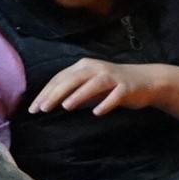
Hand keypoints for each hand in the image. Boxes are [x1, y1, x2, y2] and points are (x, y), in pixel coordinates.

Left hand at [28, 59, 167, 117]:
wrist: (145, 81)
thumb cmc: (111, 85)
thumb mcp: (87, 87)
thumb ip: (70, 92)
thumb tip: (46, 103)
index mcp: (84, 66)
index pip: (60, 78)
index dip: (45, 93)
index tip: (33, 108)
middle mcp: (96, 69)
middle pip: (73, 79)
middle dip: (56, 94)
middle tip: (42, 109)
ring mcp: (112, 77)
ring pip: (94, 84)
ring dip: (79, 94)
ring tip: (66, 106)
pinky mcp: (126, 87)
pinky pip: (116, 95)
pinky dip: (106, 103)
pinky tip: (97, 112)